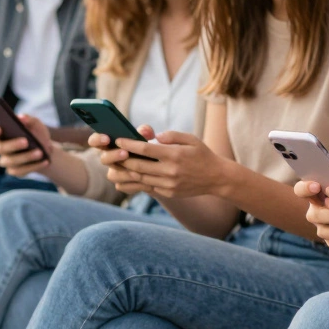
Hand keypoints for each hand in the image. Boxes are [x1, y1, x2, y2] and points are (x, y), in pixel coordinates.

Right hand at [0, 114, 54, 176]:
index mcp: (2, 134)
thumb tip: (21, 117)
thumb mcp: (37, 126)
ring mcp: (6, 161)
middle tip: (26, 141)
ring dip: (26, 157)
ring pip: (10, 161)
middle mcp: (1, 148)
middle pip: (0, 148)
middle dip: (13, 145)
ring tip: (40, 152)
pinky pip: (20, 171)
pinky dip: (34, 166)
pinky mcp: (14, 171)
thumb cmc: (37, 135)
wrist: (47, 151)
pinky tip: (45, 161)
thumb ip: (30, 120)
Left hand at [102, 125, 226, 200]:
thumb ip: (172, 135)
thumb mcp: (191, 139)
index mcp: (175, 155)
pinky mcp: (169, 193)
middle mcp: (171, 171)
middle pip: (138, 166)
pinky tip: (130, 175)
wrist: (217, 178)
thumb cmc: (203, 155)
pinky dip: (136, 181)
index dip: (129, 145)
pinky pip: (148, 187)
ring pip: (140, 178)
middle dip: (122, 159)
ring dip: (126, 172)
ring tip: (117, 164)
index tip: (118, 140)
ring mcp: (169, 184)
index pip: (146, 149)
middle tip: (112, 152)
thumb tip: (154, 137)